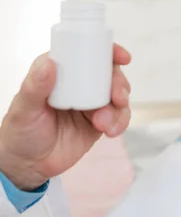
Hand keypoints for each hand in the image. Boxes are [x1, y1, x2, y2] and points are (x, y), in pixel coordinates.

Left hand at [0, 44, 131, 190]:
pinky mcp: (101, 121)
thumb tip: (49, 64)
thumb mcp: (24, 108)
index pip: (88, 54)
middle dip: (120, 83)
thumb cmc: (20, 132)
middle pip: (110, 74)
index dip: (109, 51)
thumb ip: (35, 86)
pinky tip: (110, 131)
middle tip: (118, 98)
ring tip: (104, 123)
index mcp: (61, 72)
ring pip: (119, 96)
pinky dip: (120, 122)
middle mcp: (80, 84)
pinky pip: (119, 116)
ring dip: (119, 107)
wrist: (28, 166)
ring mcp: (92, 102)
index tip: (122, 57)